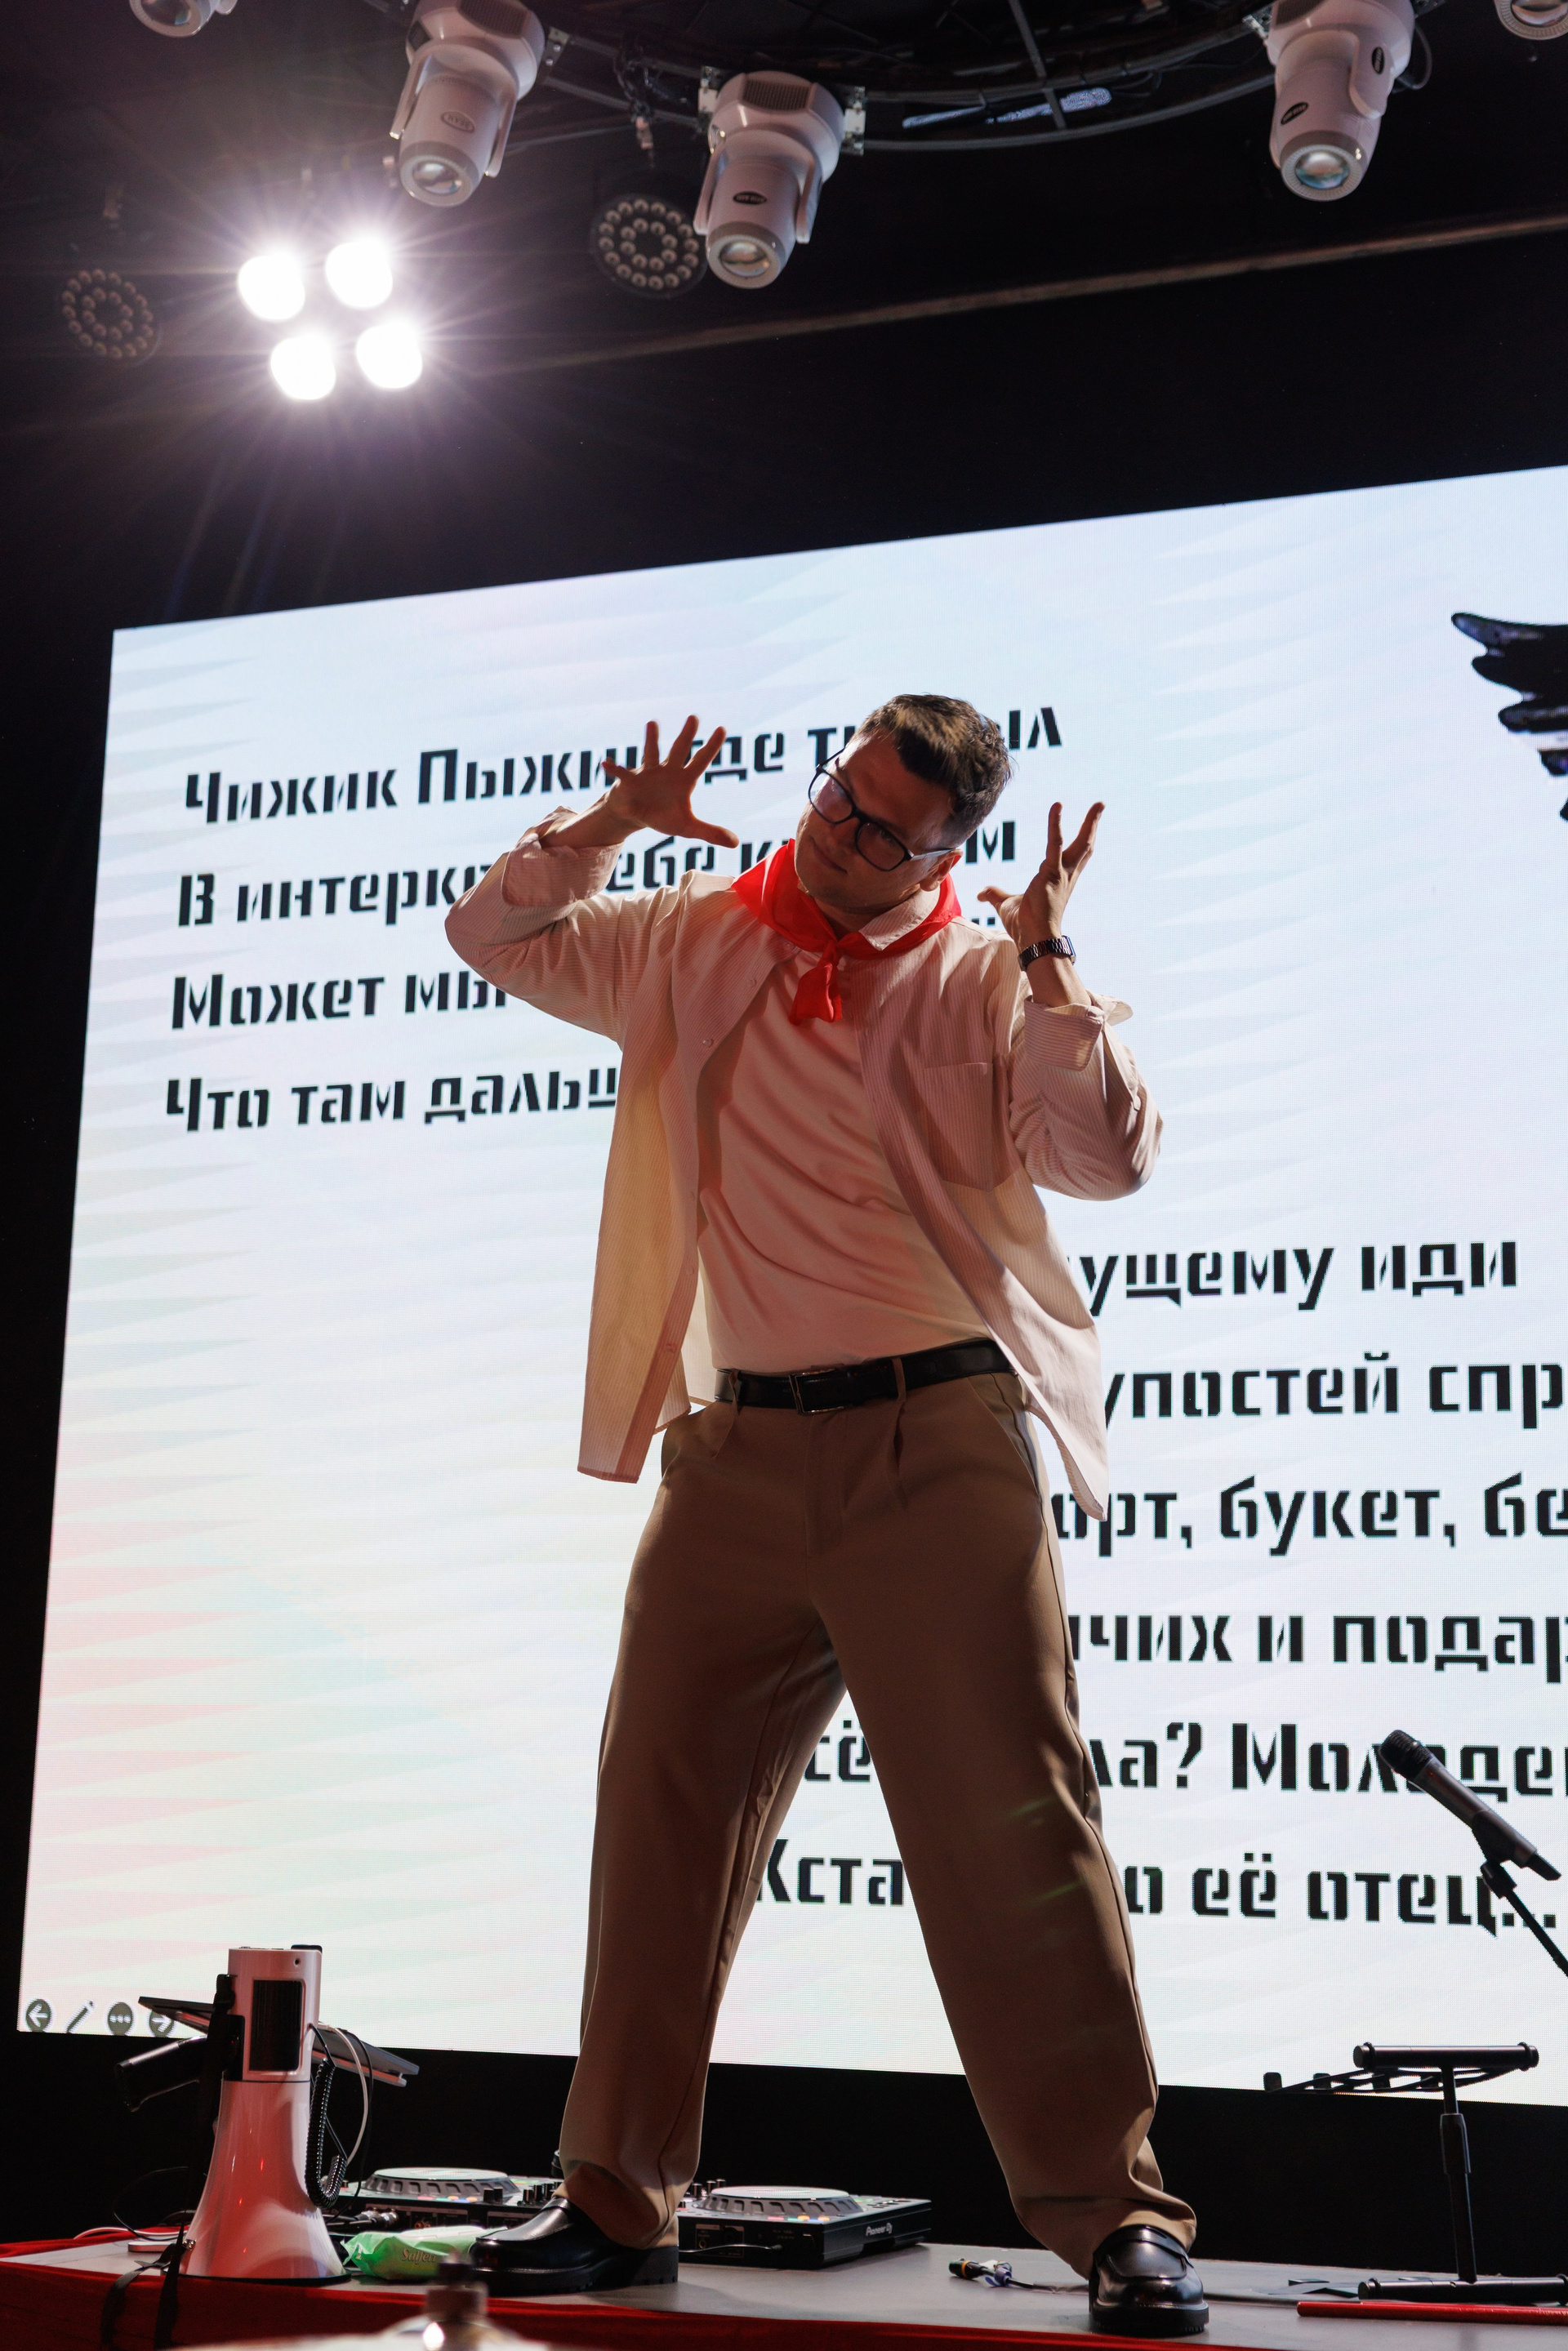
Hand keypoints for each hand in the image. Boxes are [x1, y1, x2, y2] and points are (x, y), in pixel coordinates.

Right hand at [600, 716, 738, 849]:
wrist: (636, 814)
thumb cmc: (663, 816)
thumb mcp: (687, 827)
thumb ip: (710, 832)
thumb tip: (736, 844)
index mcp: (684, 779)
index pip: (701, 760)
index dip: (711, 747)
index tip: (722, 729)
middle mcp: (667, 770)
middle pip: (679, 750)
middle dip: (686, 735)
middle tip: (694, 717)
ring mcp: (648, 772)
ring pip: (651, 754)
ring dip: (652, 740)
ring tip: (652, 723)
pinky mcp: (630, 781)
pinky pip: (622, 773)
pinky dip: (614, 768)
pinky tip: (606, 763)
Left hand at [978, 799, 1102, 949]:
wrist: (1033, 940)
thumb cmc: (1024, 925)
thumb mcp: (1006, 905)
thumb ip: (995, 895)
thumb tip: (981, 894)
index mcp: (1060, 880)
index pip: (1076, 856)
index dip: (1083, 839)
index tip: (1090, 826)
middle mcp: (1067, 876)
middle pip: (1085, 846)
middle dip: (1093, 825)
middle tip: (1100, 805)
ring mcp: (1062, 874)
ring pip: (1081, 843)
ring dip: (1091, 822)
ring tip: (1099, 803)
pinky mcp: (1052, 873)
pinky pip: (1056, 843)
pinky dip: (1055, 824)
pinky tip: (1057, 805)